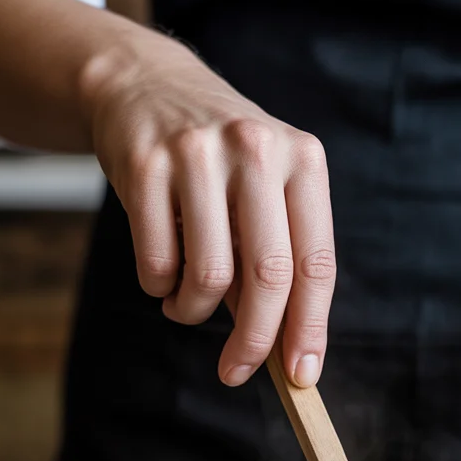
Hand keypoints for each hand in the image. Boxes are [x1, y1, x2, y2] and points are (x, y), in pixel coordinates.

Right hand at [81, 35, 333, 386]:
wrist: (146, 86)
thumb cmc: (222, 164)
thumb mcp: (267, 192)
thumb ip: (281, 260)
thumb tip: (284, 352)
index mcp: (303, 162)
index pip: (316, 264)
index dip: (310, 328)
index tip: (300, 375)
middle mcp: (257, 151)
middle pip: (268, 277)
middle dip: (253, 341)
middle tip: (235, 372)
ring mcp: (198, 154)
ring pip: (208, 276)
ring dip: (194, 311)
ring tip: (186, 304)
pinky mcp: (144, 164)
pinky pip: (157, 262)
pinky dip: (159, 288)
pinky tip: (162, 275)